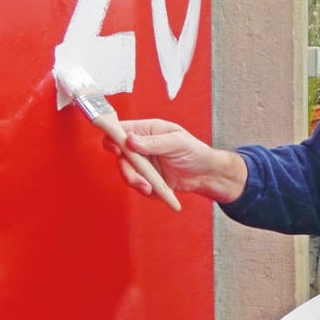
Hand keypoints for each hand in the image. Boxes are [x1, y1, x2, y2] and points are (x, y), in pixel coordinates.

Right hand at [104, 119, 247, 203]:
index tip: (116, 149)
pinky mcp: (146, 178)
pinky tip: (158, 190)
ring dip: (135, 181)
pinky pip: (137, 185)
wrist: (206, 175)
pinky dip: (145, 189)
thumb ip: (154, 142)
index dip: (113, 136)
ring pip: (126, 172)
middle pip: (119, 154)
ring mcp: (143, 163)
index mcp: (148, 130)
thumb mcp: (178, 142)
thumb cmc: (195, 152)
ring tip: (150, 188)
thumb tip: (130, 140)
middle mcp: (142, 146)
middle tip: (136, 176)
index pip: (121, 129)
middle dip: (126, 167)